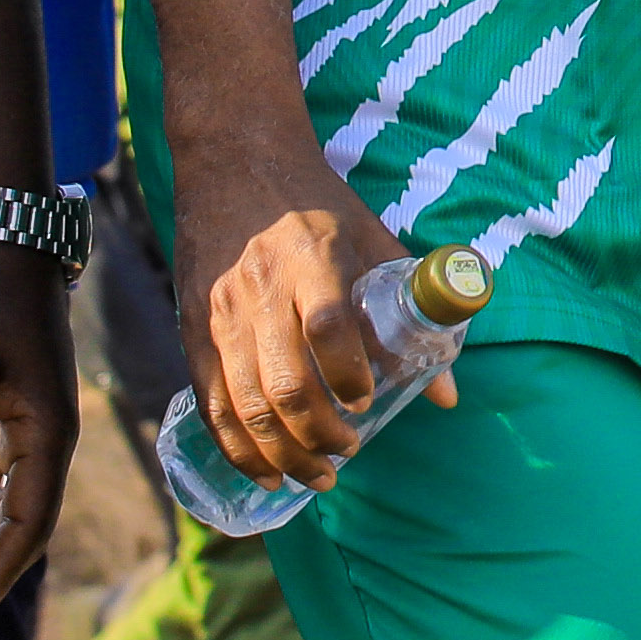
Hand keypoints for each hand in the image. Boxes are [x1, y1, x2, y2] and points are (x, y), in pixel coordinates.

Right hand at [178, 139, 405, 492]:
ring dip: (282, 451)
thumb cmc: (317, 205)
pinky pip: (211, 402)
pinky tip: (264, 471)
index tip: (369, 402)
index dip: (348, 373)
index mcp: (313, 259)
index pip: (328, 327)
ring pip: (245, 403)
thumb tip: (448, 395)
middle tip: (347, 453)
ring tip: (315, 476)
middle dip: (318, 433)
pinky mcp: (192, 330)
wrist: (235, 164)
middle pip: (284, 381)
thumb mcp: (373, 240)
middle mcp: (261, 290)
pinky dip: (236, 447)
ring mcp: (220, 314)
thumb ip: (412, 311)